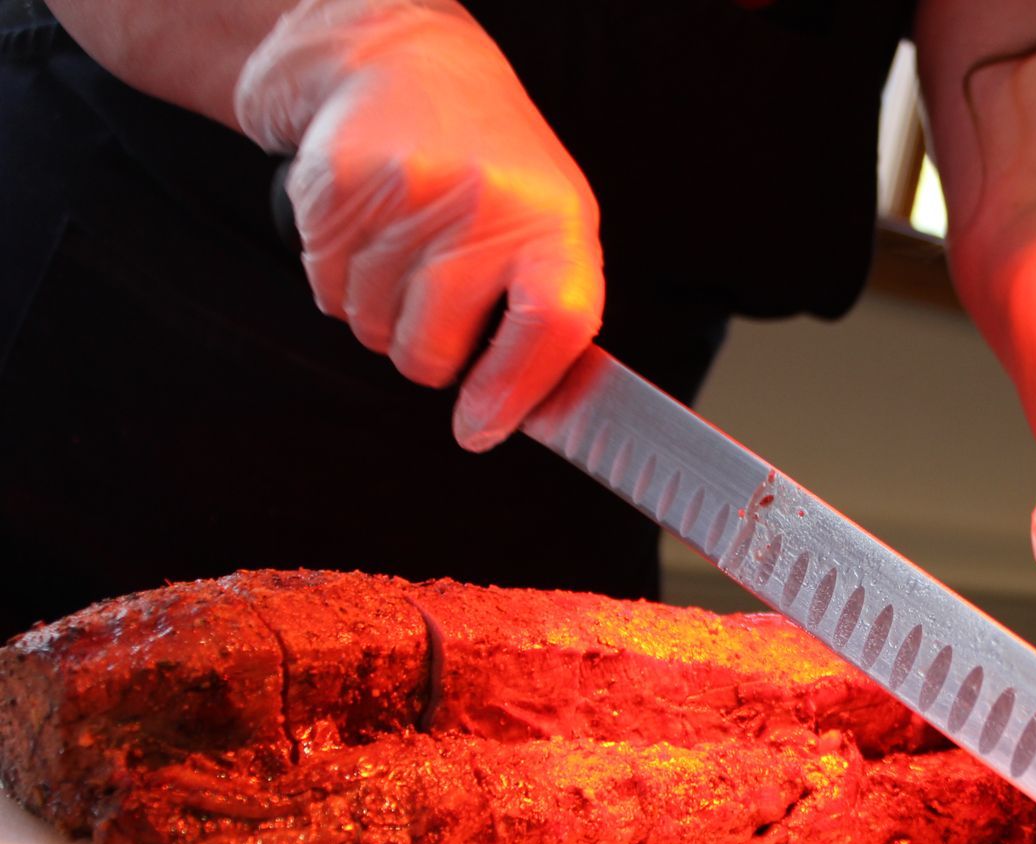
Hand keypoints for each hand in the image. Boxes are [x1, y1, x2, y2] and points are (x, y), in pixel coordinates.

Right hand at [235, 0, 602, 448]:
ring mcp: (404, 193)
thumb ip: (546, 325)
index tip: (479, 428)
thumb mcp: (551, 231)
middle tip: (438, 306)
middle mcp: (481, 203)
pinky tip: (368, 236)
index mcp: (551, 222)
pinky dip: (341, 285)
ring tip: (406, 255)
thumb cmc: (493, 167)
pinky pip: (325, 292)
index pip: (548, 324)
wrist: (409, 65)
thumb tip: (498, 421)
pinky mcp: (334, 188)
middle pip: (433, 349)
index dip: (512, 390)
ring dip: (381, 317)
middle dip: (428, 356)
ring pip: (371, 329)